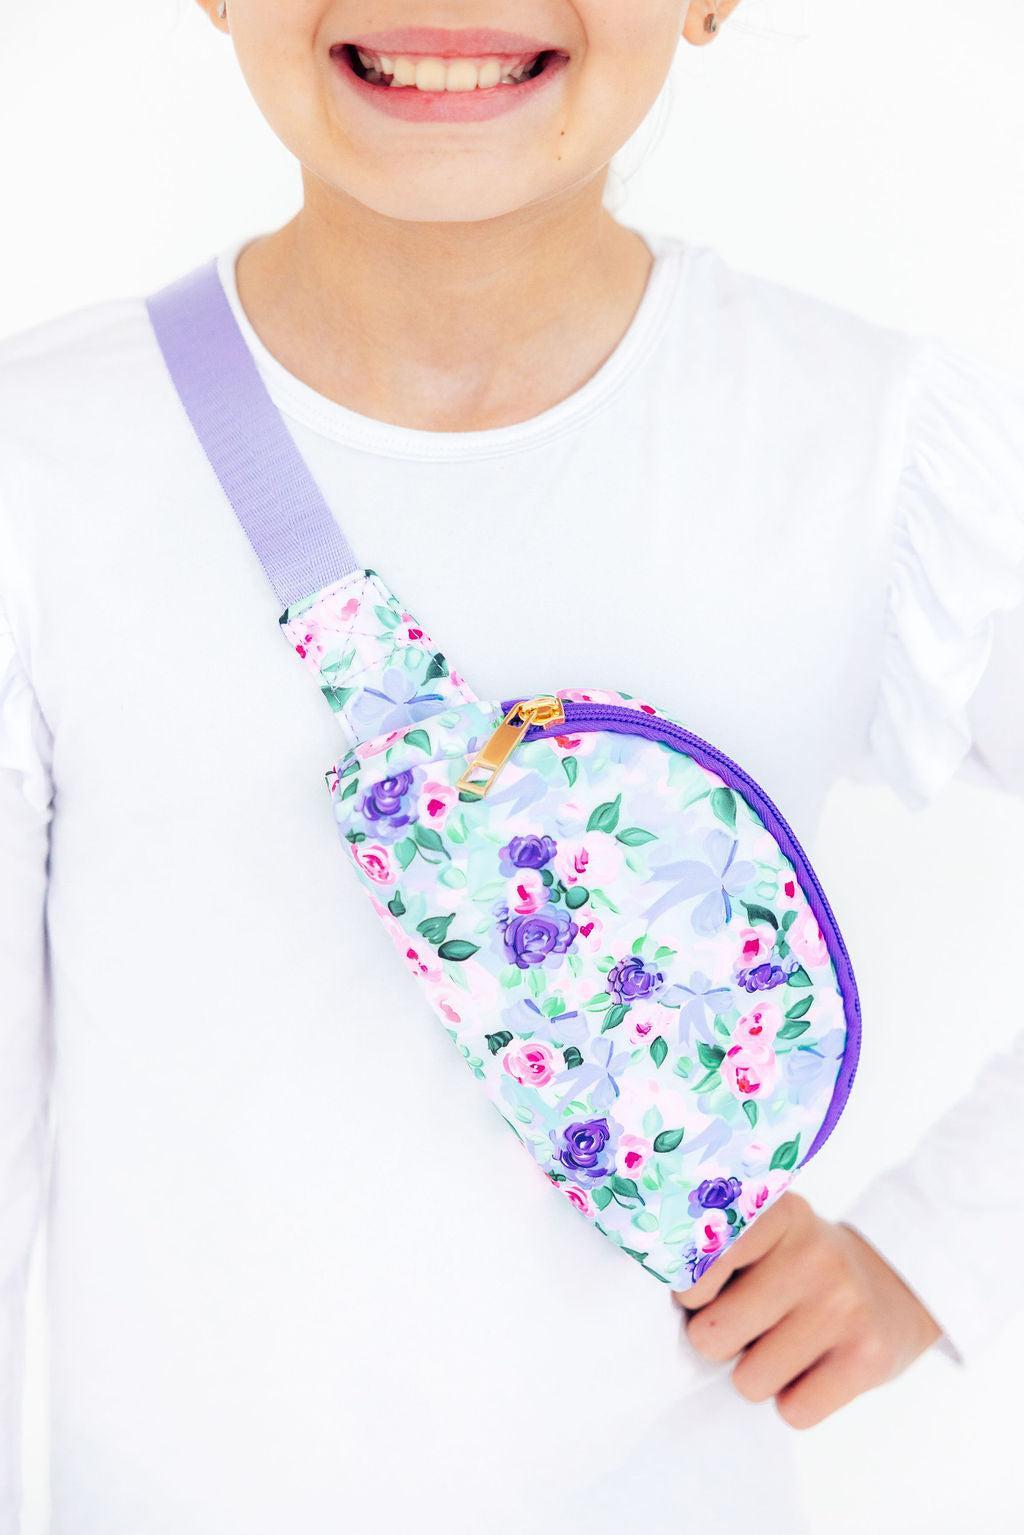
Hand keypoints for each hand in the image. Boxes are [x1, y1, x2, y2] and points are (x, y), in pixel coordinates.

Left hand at [671, 1191, 943, 1427]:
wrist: (899, 1282)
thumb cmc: (804, 1263)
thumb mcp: (769, 1232)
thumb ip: (718, 1249)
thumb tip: (665, 1288)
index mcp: (778, 1214)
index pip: (697, 1260)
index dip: (687, 1290)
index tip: (700, 1294)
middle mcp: (812, 1254)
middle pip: (711, 1335)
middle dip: (718, 1340)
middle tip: (747, 1324)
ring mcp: (843, 1306)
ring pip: (749, 1382)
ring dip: (757, 1374)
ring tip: (784, 1343)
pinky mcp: (868, 1359)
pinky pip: (794, 1412)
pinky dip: (795, 1400)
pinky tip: (814, 1366)